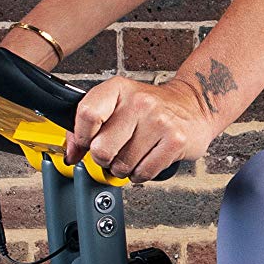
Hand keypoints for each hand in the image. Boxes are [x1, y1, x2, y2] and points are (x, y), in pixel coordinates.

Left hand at [65, 77, 213, 182]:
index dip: (81, 136)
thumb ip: (86, 125)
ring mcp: (159, 121)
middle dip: (103, 158)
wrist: (192, 105)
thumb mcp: (115, 105)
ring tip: (133, 153)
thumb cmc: (147, 108)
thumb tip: (71, 154)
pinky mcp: (175, 141)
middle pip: (101, 148)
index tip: (87, 142)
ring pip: (121, 165)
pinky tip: (146, 159)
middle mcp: (139, 102)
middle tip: (114, 151)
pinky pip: (143, 173)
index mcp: (117, 89)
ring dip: (123, 167)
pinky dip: (140, 173)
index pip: (86, 114)